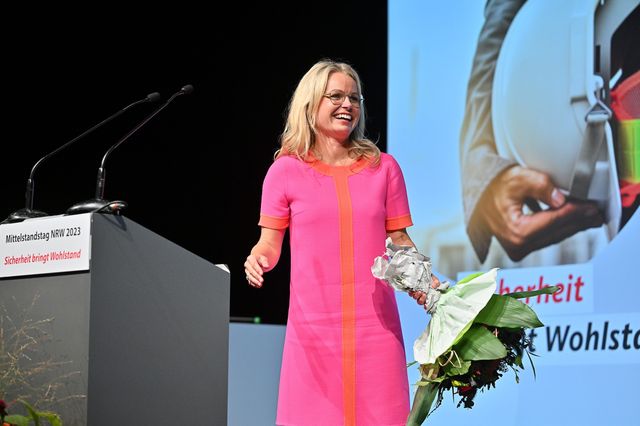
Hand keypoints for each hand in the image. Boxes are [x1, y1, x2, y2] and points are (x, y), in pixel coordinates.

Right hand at [244, 254, 268, 287]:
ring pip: (249, 277)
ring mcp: (247, 271)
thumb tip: (266, 266)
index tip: (262, 274)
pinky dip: (254, 284)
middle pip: (251, 271)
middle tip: (262, 280)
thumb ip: (265, 262)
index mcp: (250, 259)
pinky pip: (249, 280)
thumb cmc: (261, 260)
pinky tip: (258, 286)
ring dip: (254, 281)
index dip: (257, 269)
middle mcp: (247, 265)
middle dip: (256, 276)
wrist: (258, 261)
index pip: (253, 264)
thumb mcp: (263, 259)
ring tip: (260, 284)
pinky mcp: (248, 276)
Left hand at [408, 274, 441, 305]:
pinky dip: (411, 292)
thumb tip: (434, 286)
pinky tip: (412, 290)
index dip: (426, 306)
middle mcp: (422, 296)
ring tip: (419, 291)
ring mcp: (416, 293)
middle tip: (424, 294)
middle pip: (420, 302)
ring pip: (415, 298)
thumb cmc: (430, 278)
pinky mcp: (411, 289)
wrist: (423, 273)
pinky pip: (410, 293)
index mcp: (428, 295)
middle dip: (422, 299)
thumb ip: (436, 283)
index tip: (426, 305)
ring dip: (417, 296)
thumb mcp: (434, 279)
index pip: (427, 304)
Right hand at [478, 166, 603, 260]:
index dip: (575, 212)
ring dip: (573, 226)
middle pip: (556, 232)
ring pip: (554, 237)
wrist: (479, 198)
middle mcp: (517, 245)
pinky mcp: (521, 248)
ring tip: (590, 217)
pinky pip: (547, 238)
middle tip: (596, 212)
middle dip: (578, 221)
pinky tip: (573, 221)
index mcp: (516, 231)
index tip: (591, 207)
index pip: (554, 221)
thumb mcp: (517, 179)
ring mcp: (519, 249)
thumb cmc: (495, 188)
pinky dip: (561, 228)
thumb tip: (560, 199)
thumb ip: (540, 186)